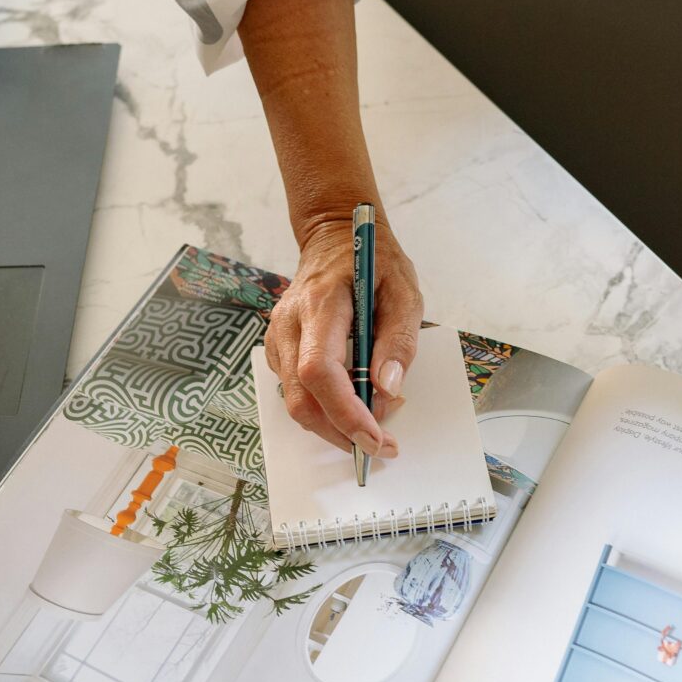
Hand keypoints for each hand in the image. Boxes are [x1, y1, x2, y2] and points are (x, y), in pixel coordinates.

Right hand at [265, 216, 421, 455]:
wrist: (332, 237)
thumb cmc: (371, 260)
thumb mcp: (403, 290)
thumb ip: (399, 339)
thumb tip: (389, 389)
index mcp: (319, 305)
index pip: (319, 371)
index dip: (345, 412)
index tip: (375, 437)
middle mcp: (288, 325)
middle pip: (301, 399)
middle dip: (340, 432)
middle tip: (381, 445)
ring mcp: (278, 338)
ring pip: (296, 402)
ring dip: (335, 423)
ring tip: (375, 418)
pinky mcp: (280, 349)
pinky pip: (297, 391)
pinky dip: (326, 407)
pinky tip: (355, 398)